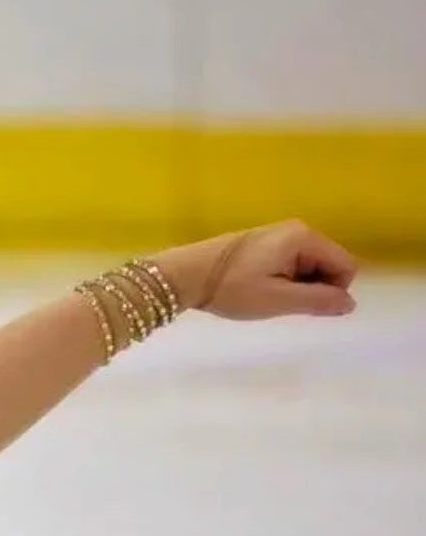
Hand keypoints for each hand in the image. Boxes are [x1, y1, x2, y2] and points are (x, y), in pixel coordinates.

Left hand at [158, 221, 360, 320]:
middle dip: (313, 289)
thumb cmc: (232, 289)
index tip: (302, 305)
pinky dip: (282, 282)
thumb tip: (350, 304)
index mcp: (305, 238)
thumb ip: (317, 301)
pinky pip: (291, 266)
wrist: (185, 275)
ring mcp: (281, 235)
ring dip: (296, 288)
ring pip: (309, 268)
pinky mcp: (265, 244)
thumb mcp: (278, 299)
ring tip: (266, 296)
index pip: (345, 266)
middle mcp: (298, 230)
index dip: (333, 292)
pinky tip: (259, 290)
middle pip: (329, 265)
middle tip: (280, 302)